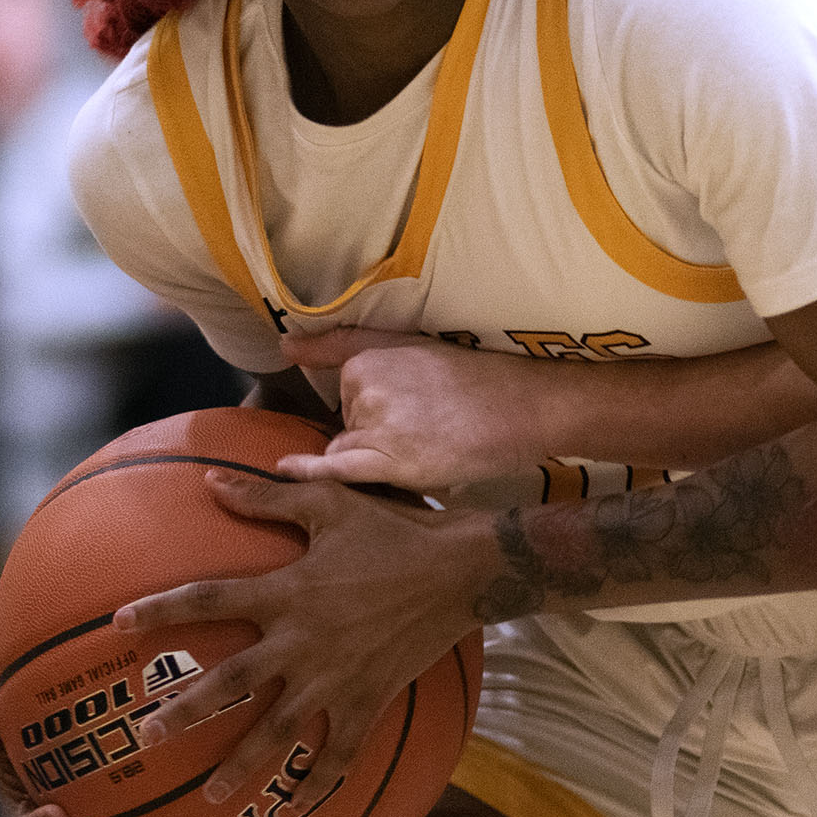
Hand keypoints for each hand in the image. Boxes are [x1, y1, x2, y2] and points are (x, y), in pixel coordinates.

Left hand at [115, 469, 489, 814]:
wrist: (464, 569)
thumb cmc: (397, 529)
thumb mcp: (332, 503)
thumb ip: (269, 497)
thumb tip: (210, 483)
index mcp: (287, 590)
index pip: (209, 599)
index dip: (162, 609)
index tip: (120, 623)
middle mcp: (302, 641)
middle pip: (230, 683)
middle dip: (185, 712)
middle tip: (147, 735)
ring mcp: (335, 677)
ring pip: (277, 731)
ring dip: (241, 764)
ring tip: (210, 792)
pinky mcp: (368, 699)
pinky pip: (339, 754)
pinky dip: (318, 785)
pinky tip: (297, 809)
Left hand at [275, 327, 566, 490]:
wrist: (531, 406)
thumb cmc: (485, 379)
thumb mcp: (419, 344)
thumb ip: (350, 344)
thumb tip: (285, 345)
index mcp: (371, 356)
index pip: (347, 391)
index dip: (374, 410)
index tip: (400, 416)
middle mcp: (366, 384)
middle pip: (348, 422)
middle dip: (374, 433)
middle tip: (431, 430)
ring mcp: (376, 422)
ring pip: (349, 450)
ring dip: (374, 458)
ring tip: (431, 450)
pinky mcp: (390, 459)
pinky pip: (338, 470)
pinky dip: (311, 472)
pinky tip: (287, 471)